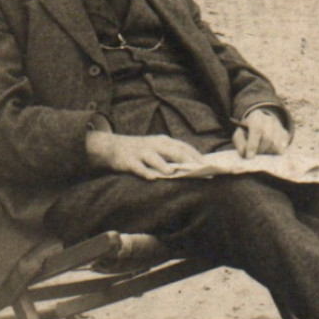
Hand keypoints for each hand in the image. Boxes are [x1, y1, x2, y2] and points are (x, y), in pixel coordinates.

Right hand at [86, 132, 204, 179]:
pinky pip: (138, 167)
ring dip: (163, 165)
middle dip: (185, 159)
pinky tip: (152, 178)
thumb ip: (171, 155)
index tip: (206, 163)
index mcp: (163, 141)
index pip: (183, 146)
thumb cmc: (141, 151)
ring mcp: (141, 152)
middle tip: (197, 169)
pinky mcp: (129, 161)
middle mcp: (154, 145)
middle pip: (172, 151)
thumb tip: (191, 166)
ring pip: (154, 158)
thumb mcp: (157, 148)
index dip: (195, 154)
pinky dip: (145, 172)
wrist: (112, 147)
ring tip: (172, 172)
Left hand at [234, 108, 289, 156]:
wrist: (260, 124)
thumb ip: (240, 143)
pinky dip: (274, 153)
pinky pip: (282, 149)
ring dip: (267, 153)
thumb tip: (245, 153)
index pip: (257, 130)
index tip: (249, 157)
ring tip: (261, 151)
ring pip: (276, 145)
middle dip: (260, 150)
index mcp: (256, 117)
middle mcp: (270, 120)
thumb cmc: (247, 131)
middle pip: (268, 138)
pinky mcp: (285, 135)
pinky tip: (267, 150)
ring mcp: (279, 127)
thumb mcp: (239, 134)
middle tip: (254, 155)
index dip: (253, 145)